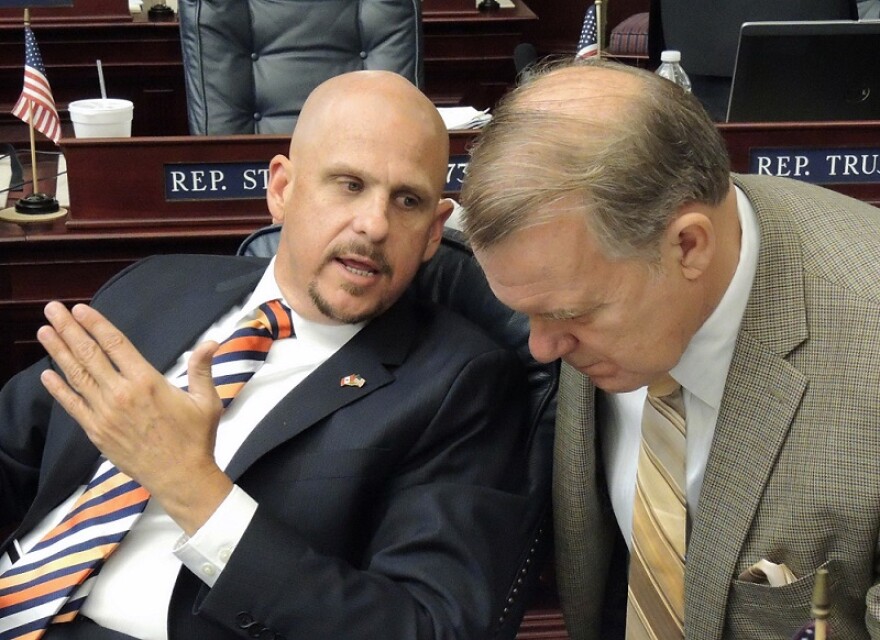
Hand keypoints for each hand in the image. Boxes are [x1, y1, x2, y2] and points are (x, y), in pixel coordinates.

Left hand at [37, 301, 233, 534]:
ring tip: (44, 332)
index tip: (81, 309)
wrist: (180, 477)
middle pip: (89, 355)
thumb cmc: (196, 438)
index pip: (116, 345)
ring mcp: (105, 414)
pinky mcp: (97, 432)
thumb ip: (202, 368)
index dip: (96, 325)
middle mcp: (121, 394)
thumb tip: (211, 342)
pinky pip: (72, 406)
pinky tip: (46, 374)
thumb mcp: (206, 400)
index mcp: (147, 382)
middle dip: (69, 330)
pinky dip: (58, 389)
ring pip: (77, 376)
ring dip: (59, 352)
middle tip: (53, 310)